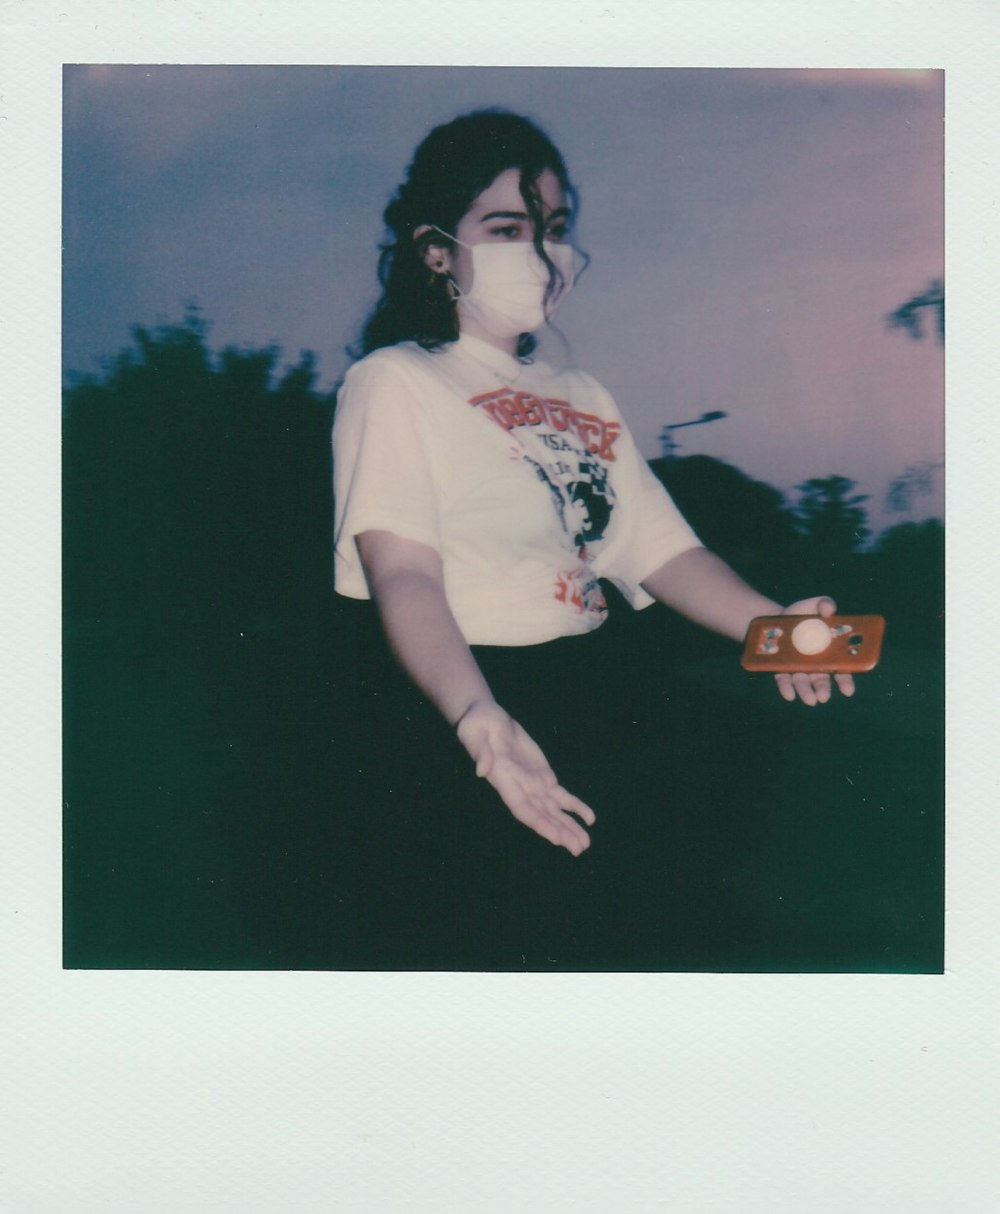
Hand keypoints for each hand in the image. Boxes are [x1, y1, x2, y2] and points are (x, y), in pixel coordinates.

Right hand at [455, 700, 595, 855]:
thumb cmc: (476, 724)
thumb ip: (480, 752)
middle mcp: (520, 788)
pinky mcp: (543, 775)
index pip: (523, 809)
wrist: (487, 717)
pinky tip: (590, 819)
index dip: (540, 823)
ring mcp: (533, 783)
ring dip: (569, 826)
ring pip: (555, 810)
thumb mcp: (473, 733)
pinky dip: (576, 807)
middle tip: (579, 848)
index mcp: (504, 781)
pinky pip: (561, 795)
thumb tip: (482, 770)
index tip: (556, 838)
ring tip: (585, 843)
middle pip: (543, 815)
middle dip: (560, 832)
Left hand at [774, 596, 856, 705]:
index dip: (845, 681)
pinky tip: (789, 695)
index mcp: (829, 652)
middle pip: (821, 680)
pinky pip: (783, 680)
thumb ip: (824, 603)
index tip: (848, 691)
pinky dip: (786, 688)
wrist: (775, 619)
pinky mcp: (780, 669)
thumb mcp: (812, 605)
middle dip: (823, 689)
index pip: (841, 670)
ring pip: (803, 683)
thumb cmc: (801, 614)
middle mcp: (814, 664)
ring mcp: (797, 668)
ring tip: (810, 700)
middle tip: (823, 697)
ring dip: (806, 691)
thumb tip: (829, 609)